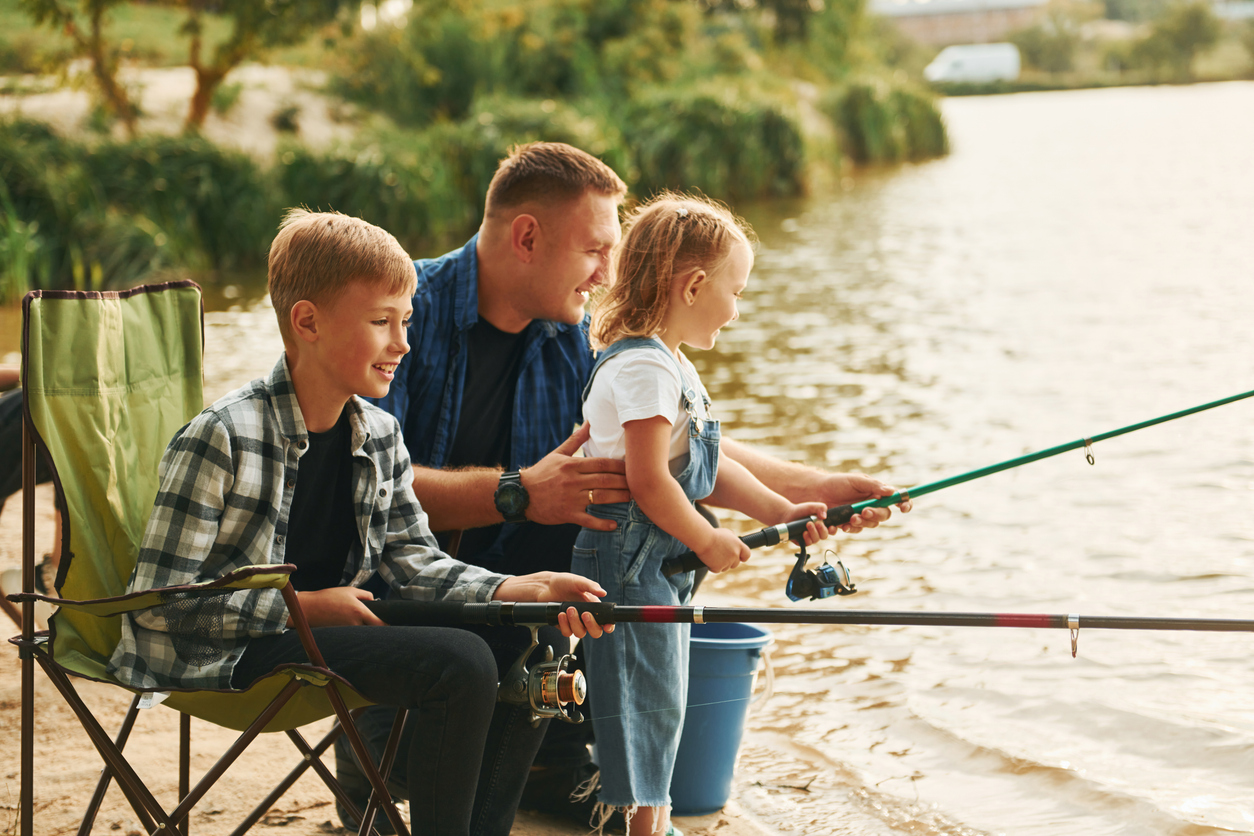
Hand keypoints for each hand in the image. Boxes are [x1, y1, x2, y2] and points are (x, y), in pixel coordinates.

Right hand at [290, 587, 383, 627]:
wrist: (308, 608)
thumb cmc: (329, 597)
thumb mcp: (350, 590)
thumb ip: (365, 595)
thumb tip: (375, 601)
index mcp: (359, 611)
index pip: (378, 623)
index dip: (386, 625)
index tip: (390, 625)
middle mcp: (355, 624)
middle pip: (371, 630)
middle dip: (374, 628)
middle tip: (376, 624)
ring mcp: (347, 632)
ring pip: (362, 633)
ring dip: (363, 630)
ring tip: (358, 622)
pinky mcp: (341, 636)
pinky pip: (352, 636)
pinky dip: (354, 632)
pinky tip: (349, 626)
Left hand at [492, 571, 615, 637]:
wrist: (545, 586)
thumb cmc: (563, 582)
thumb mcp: (578, 581)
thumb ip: (591, 586)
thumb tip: (603, 593)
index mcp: (593, 607)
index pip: (606, 621)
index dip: (608, 626)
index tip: (607, 626)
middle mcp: (585, 617)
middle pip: (595, 631)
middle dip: (591, 625)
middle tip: (584, 614)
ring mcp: (574, 622)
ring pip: (580, 633)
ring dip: (575, 623)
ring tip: (569, 609)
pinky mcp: (563, 625)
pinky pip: (567, 632)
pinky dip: (564, 624)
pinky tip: (561, 614)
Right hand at [520, 422, 630, 530]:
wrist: (520, 494)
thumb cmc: (541, 473)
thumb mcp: (557, 454)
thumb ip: (576, 440)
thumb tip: (590, 422)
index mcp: (571, 465)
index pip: (601, 464)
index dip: (619, 466)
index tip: (633, 466)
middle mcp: (572, 481)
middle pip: (604, 480)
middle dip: (624, 481)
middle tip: (638, 483)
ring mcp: (570, 499)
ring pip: (600, 498)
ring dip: (618, 498)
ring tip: (632, 498)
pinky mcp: (567, 514)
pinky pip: (588, 520)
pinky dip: (602, 524)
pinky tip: (614, 525)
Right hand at [696, 528, 749, 573]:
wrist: (703, 539)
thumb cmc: (714, 534)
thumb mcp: (727, 533)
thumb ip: (733, 540)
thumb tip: (735, 544)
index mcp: (739, 546)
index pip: (747, 555)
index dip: (742, 557)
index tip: (739, 557)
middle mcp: (735, 555)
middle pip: (735, 564)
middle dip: (729, 561)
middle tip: (721, 555)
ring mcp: (727, 562)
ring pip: (726, 568)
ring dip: (720, 564)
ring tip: (713, 555)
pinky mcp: (718, 567)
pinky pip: (717, 570)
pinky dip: (712, 567)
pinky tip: (708, 560)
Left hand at [772, 501, 829, 546]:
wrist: (788, 515)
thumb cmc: (801, 510)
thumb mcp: (812, 506)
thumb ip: (821, 507)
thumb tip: (824, 517)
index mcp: (823, 524)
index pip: (832, 530)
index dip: (833, 530)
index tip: (831, 526)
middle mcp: (818, 532)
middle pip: (825, 536)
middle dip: (822, 530)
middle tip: (817, 523)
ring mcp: (810, 537)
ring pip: (816, 540)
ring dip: (813, 532)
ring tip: (808, 524)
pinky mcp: (803, 541)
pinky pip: (808, 543)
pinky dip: (807, 538)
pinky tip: (804, 533)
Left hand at [807, 473, 911, 533]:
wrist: (816, 492)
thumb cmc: (836, 483)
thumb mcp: (855, 480)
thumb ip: (873, 486)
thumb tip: (892, 491)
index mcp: (876, 492)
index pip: (896, 499)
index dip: (904, 503)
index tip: (904, 508)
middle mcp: (872, 505)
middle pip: (884, 515)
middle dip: (876, 515)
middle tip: (864, 512)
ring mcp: (861, 516)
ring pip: (871, 524)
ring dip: (863, 522)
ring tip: (851, 518)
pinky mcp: (849, 524)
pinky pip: (856, 530)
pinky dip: (851, 528)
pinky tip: (842, 525)